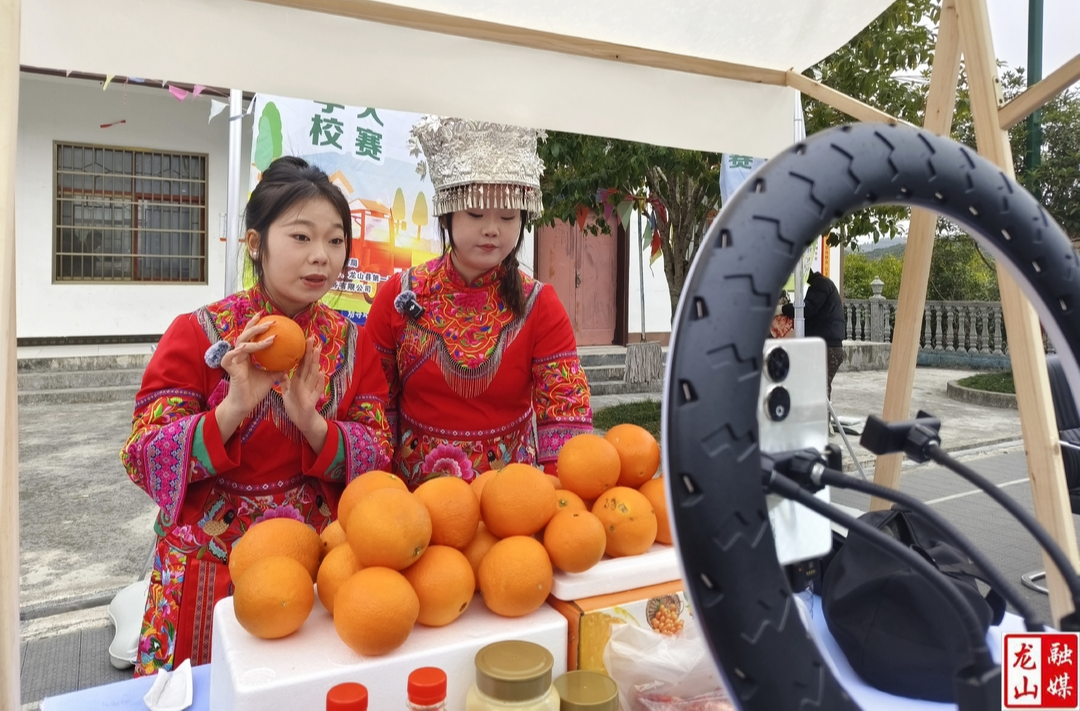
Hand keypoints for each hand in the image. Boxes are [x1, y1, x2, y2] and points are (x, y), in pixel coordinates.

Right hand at [217, 314, 282, 436]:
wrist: (245, 405)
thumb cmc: (255, 391)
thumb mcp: (270, 376)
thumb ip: (278, 367)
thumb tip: (293, 360)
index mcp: (247, 356)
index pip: (252, 337)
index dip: (258, 326)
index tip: (270, 318)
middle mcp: (239, 355)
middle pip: (246, 335)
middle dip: (257, 325)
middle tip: (271, 321)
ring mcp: (233, 360)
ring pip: (241, 343)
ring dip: (254, 337)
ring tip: (266, 331)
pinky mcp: (229, 368)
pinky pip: (231, 356)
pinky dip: (238, 351)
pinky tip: (246, 347)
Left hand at [280, 336, 328, 447]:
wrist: (302, 421)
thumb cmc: (295, 406)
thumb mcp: (288, 392)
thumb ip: (285, 381)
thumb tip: (279, 369)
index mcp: (300, 380)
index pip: (301, 363)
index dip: (303, 351)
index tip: (304, 339)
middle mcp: (307, 383)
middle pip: (308, 365)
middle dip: (310, 352)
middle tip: (312, 338)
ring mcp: (311, 390)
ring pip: (314, 374)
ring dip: (316, 362)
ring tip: (318, 350)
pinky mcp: (312, 400)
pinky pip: (316, 390)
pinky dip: (319, 382)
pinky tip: (322, 373)